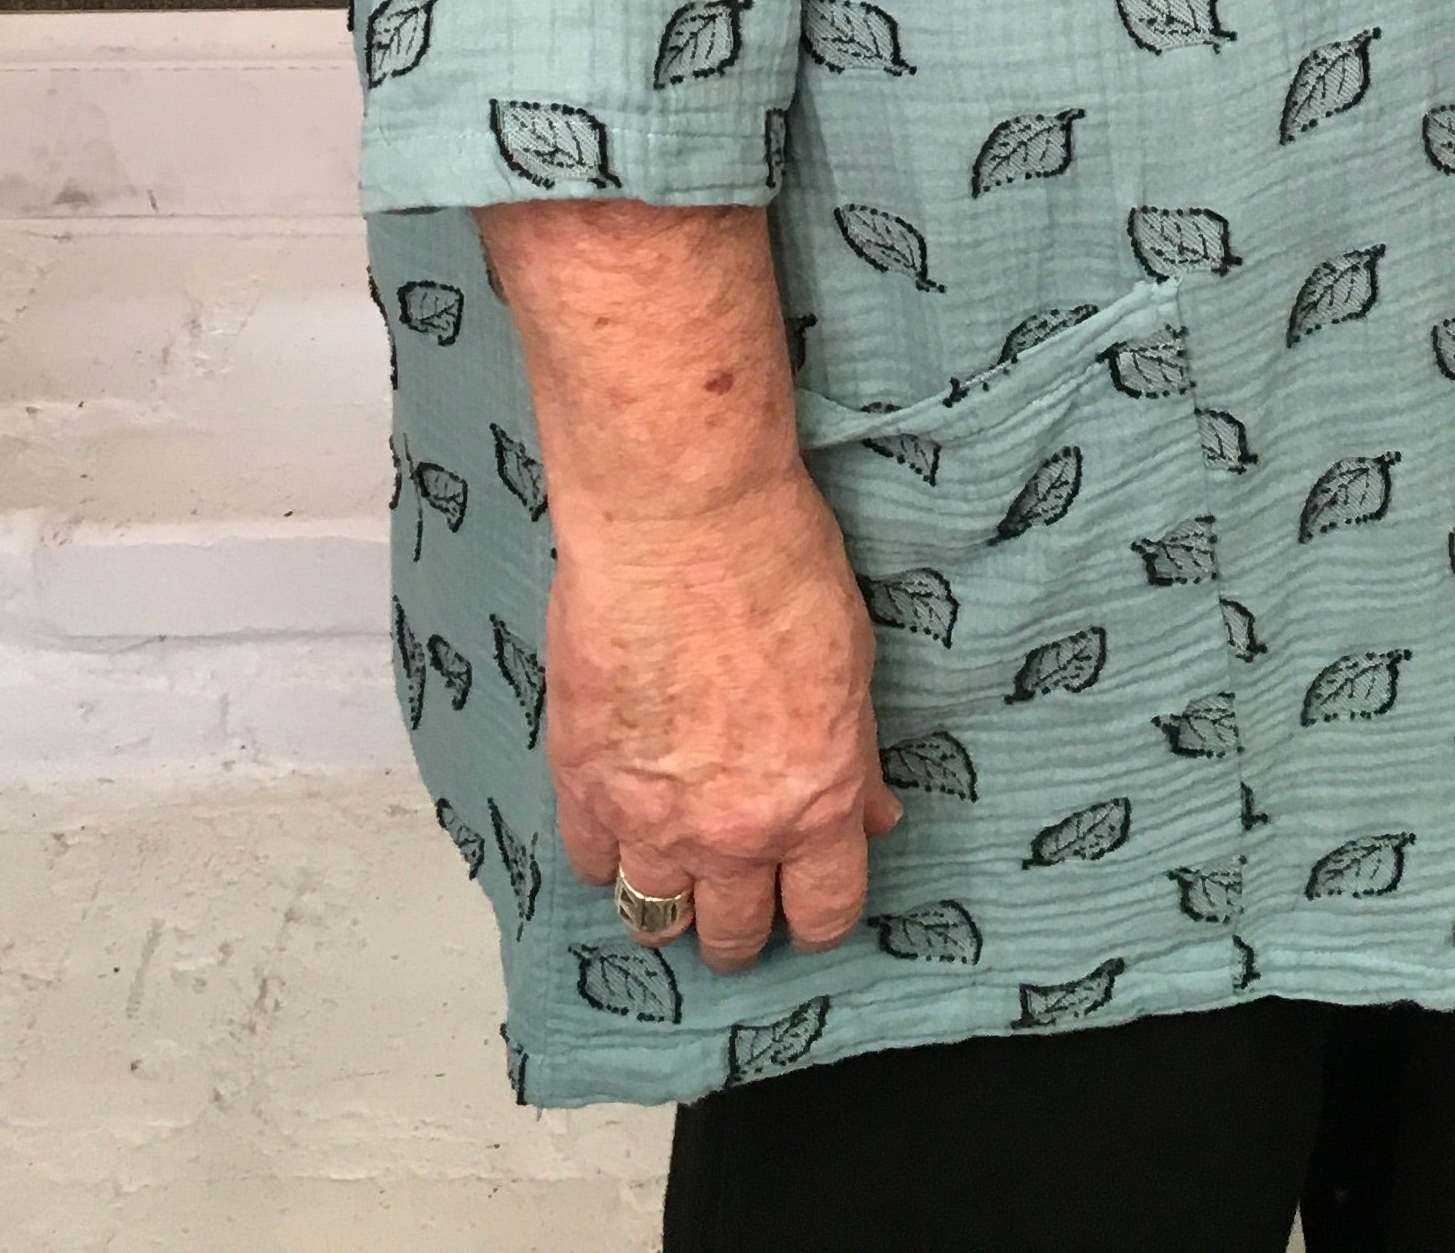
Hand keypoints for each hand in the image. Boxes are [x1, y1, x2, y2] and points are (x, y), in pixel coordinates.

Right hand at [545, 465, 898, 971]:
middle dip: (742, 927)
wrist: (681, 521)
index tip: (808, 906)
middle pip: (734, 934)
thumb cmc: (781, 567)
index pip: (824, 913)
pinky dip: (607, 854)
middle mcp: (733, 832)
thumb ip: (856, 757)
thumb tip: (872, 814)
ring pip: (654, 917)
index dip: (817, 919)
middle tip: (739, 902)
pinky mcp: (582, 782)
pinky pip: (590, 861)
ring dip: (669, 908)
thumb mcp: (853, 663)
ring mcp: (650, 816)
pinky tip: (619, 827)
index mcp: (815, 804)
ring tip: (675, 882)